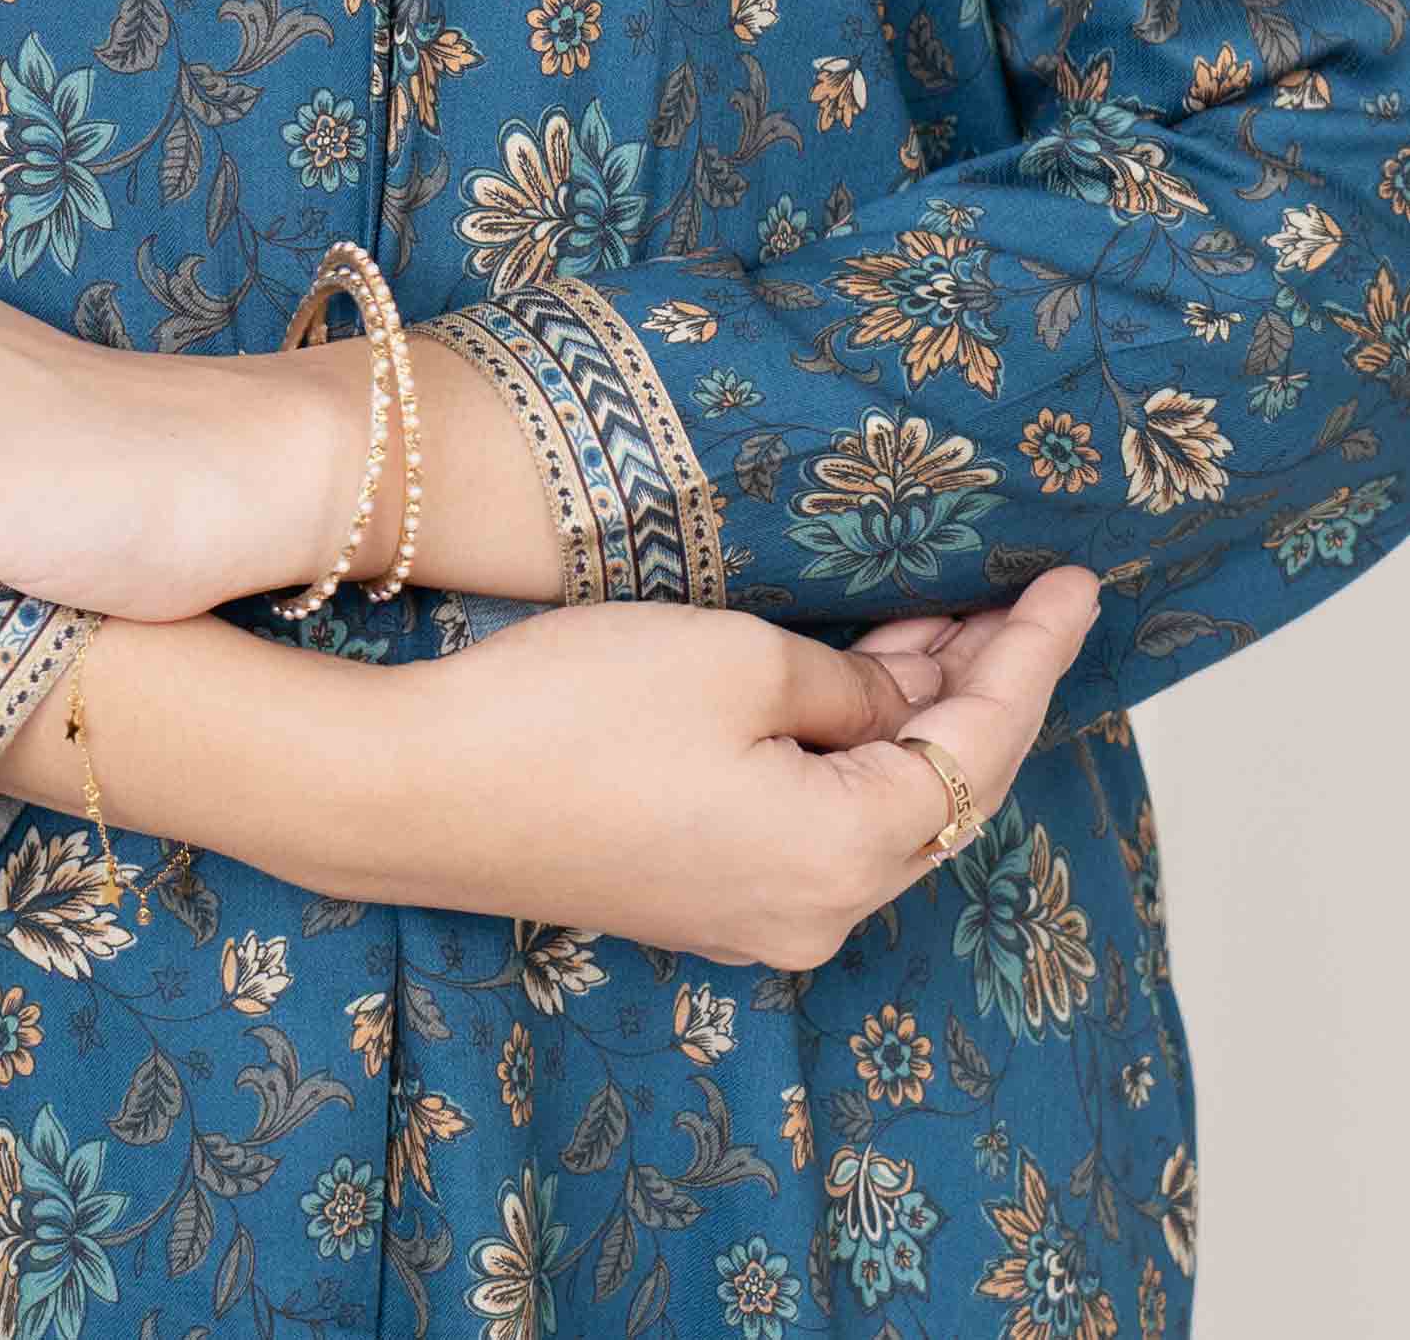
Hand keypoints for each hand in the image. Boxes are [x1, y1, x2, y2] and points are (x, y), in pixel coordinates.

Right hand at [397, 566, 1103, 964]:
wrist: (417, 790)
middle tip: (1019, 589)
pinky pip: (815, 817)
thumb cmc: (573, 714)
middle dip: (982, 683)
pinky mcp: (698, 893)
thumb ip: (850, 685)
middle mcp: (818, 910)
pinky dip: (850, 746)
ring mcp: (753, 912)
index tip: (1079, 584)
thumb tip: (896, 704)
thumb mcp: (739, 662)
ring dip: (912, 711)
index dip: (1035, 656)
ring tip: (948, 614)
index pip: (981, 746)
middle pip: (941, 789)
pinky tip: (855, 679)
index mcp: (847, 855)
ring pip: (877, 804)